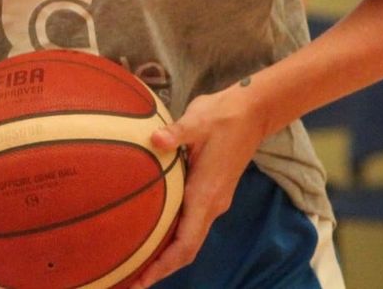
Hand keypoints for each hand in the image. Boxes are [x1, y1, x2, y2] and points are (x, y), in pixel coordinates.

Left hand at [126, 82, 268, 288]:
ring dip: (167, 255)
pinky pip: (191, 225)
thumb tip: (156, 138)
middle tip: (130, 281)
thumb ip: (177, 132)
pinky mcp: (212, 192)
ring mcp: (214, 200)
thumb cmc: (223, 115)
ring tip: (137, 263)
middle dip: (160, 269)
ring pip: (190, 239)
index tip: (142, 281)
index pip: (186, 243)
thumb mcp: (198, 119)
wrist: (253, 111)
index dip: (164, 265)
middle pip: (186, 250)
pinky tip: (153, 231)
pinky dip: (173, 237)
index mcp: (206, 195)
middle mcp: (212, 205)